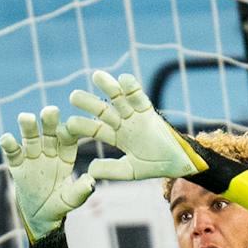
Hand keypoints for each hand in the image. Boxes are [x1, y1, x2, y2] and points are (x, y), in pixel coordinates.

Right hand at [0, 106, 95, 239]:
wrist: (40, 216)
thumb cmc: (60, 205)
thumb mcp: (70, 200)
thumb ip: (80, 191)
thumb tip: (91, 182)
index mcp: (66, 157)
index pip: (68, 141)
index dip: (69, 133)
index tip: (70, 127)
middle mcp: (50, 151)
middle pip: (49, 133)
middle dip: (49, 122)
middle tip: (50, 111)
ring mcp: (32, 156)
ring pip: (30, 137)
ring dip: (28, 127)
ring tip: (26, 118)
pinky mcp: (17, 164)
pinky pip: (12, 152)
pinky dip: (9, 145)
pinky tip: (6, 139)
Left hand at [64, 70, 199, 181]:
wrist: (178, 162)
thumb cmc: (155, 166)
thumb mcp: (130, 171)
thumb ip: (111, 170)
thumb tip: (90, 169)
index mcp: (117, 137)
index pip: (96, 129)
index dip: (83, 126)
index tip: (68, 124)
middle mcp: (124, 123)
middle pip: (103, 110)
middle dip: (89, 103)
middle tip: (73, 96)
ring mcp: (136, 115)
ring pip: (119, 99)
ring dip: (108, 87)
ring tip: (96, 76)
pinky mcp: (149, 110)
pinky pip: (139, 96)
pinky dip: (132, 87)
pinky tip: (122, 79)